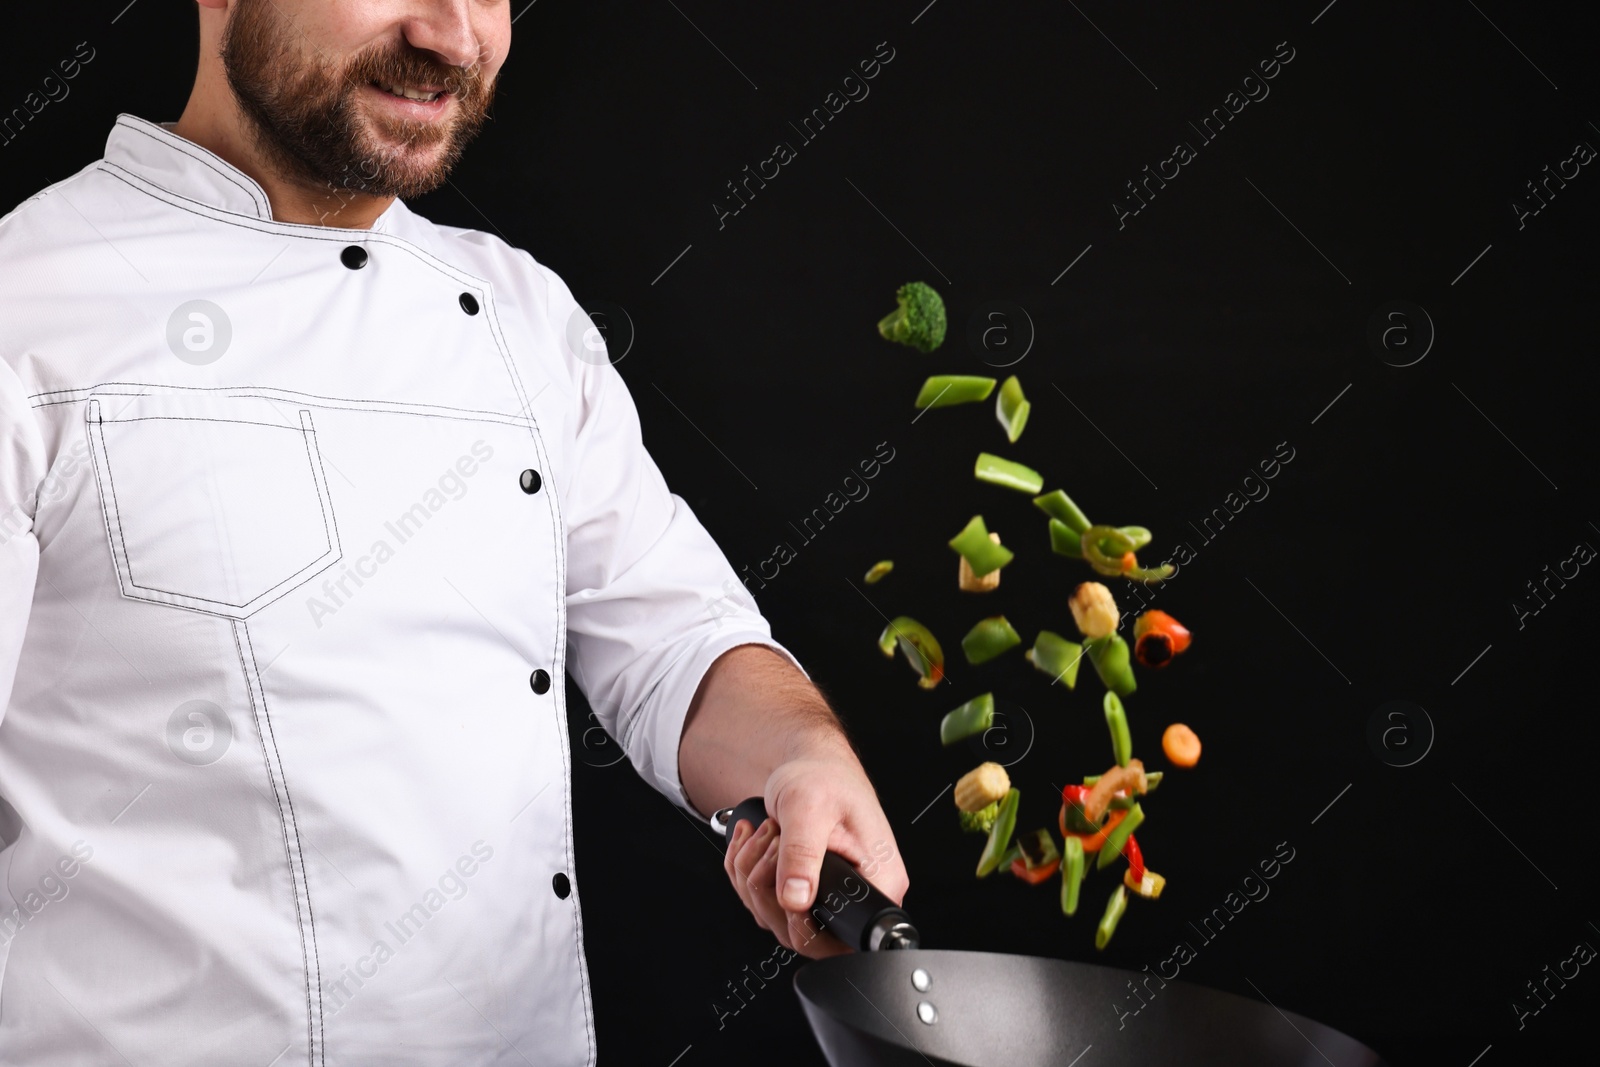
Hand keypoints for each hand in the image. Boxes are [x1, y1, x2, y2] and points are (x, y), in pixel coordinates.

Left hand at [722, 749, 909, 958]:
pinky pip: (764, 906)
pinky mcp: (804, 894)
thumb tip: (796, 898)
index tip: (787, 883)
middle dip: (768, 891)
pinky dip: (748, 874)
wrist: (810, 766)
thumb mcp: (809, 808)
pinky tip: (757, 843)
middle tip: (772, 844)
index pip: (845, 934)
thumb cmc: (823, 778)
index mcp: (877, 878)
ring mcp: (828, 897)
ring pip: (777, 922)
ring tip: (767, 834)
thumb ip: (801, 853)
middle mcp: (858, 894)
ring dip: (753, 877)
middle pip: (803, 936)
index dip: (806, 921)